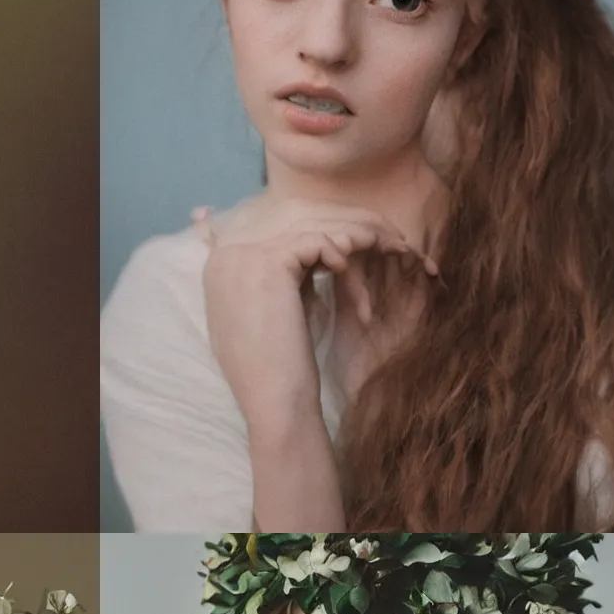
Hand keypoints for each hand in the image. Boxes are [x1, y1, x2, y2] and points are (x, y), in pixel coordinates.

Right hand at [198, 198, 436, 436]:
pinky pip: (319, 240)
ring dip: (359, 235)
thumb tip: (322, 245)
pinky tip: (357, 279)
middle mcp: (225, 252)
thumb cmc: (280, 366)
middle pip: (298, 212)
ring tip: (392, 251)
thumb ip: (287, 274)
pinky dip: (346, 256)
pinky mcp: (268, 261)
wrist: (274, 401)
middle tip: (389, 238)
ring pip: (313, 222)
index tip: (361, 240)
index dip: (326, 224)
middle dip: (349, 221)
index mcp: (221, 263)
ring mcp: (242, 254)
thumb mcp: (277, 309)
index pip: (279, 221)